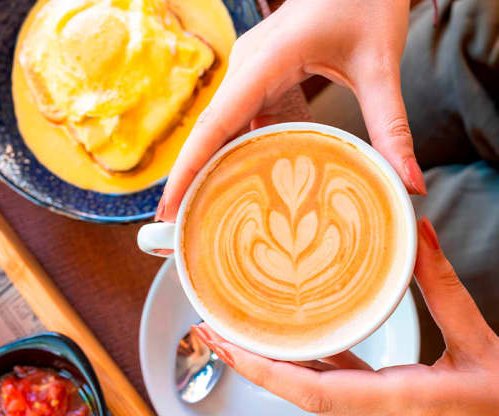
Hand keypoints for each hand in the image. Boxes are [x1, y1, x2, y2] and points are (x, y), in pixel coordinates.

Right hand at [157, 0, 426, 220]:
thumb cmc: (364, 2)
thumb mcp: (380, 64)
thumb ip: (391, 126)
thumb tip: (410, 183)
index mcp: (265, 63)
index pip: (214, 125)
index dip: (188, 169)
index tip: (168, 208)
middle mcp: (246, 70)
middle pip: (208, 134)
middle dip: (189, 179)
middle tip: (177, 228)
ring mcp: (249, 75)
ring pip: (222, 131)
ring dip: (211, 170)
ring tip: (202, 215)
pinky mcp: (261, 81)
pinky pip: (243, 124)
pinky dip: (239, 155)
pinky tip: (242, 185)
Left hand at [193, 218, 498, 415]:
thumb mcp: (481, 343)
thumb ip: (444, 288)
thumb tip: (417, 234)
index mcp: (405, 403)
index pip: (314, 393)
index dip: (263, 371)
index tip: (225, 345)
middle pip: (298, 395)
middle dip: (250, 365)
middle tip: (211, 329)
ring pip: (311, 396)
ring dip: (271, 369)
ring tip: (237, 335)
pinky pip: (335, 394)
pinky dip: (307, 371)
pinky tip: (291, 346)